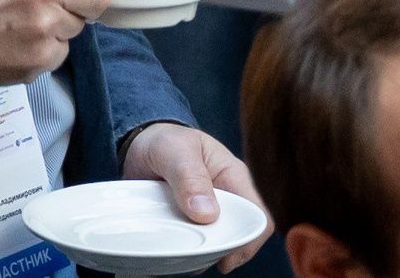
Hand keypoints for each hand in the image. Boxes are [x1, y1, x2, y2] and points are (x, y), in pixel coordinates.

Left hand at [123, 122, 271, 270]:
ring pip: (215, 246)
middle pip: (238, 238)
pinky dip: (183, 256)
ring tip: (177, 257)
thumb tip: (208, 215)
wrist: (140, 144)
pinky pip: (193, 248)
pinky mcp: (189, 225)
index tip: (224, 259)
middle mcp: (225, 200)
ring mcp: (206, 215)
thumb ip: (190, 177)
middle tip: (193, 260)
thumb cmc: (165, 140)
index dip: (248, 241)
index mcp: (233, 178)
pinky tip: (168, 256)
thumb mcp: (175, 151)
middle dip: (220, 253)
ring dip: (199, 257)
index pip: (258, 217)